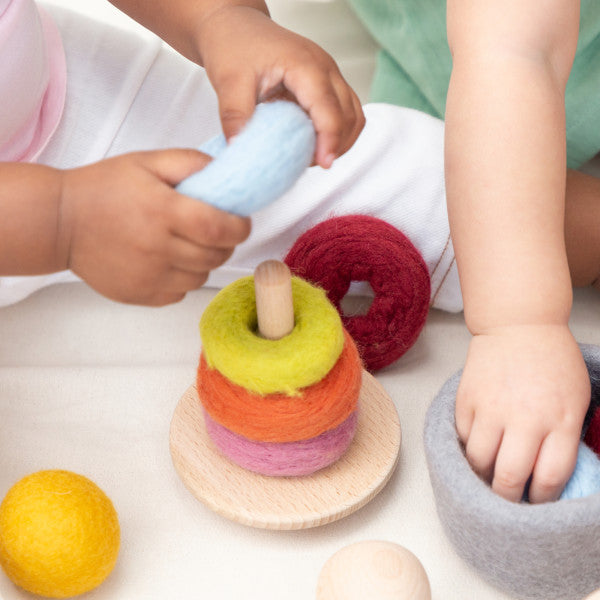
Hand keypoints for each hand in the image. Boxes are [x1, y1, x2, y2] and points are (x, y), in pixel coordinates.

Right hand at [58, 150, 249, 304]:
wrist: (60, 222)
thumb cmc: (103, 189)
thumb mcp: (147, 162)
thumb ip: (190, 163)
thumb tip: (226, 174)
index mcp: (163, 211)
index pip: (220, 228)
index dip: (240, 227)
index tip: (241, 222)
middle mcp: (158, 248)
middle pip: (216, 256)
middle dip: (226, 243)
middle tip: (214, 230)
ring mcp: (149, 276)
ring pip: (202, 277)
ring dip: (204, 262)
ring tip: (187, 244)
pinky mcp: (141, 295)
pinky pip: (180, 293)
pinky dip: (183, 279)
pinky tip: (168, 261)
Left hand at [196, 5, 363, 167]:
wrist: (234, 24)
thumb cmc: (234, 43)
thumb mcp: (228, 81)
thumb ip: (235, 116)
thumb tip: (238, 149)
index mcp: (305, 65)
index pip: (330, 109)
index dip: (330, 140)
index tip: (322, 164)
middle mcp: (324, 68)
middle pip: (350, 115)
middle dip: (336, 145)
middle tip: (308, 164)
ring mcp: (328, 75)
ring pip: (353, 115)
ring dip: (340, 141)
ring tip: (312, 157)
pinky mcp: (325, 83)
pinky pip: (344, 112)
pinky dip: (336, 132)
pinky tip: (313, 143)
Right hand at [455, 324, 589, 502]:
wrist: (518, 324)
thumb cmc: (552, 360)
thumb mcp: (576, 399)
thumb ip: (565, 437)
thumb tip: (545, 474)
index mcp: (559, 420)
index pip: (549, 478)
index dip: (541, 499)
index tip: (535, 501)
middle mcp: (524, 418)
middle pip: (508, 477)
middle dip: (507, 497)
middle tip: (507, 497)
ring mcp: (491, 408)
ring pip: (479, 462)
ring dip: (483, 474)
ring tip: (490, 471)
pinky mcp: (466, 399)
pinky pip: (463, 437)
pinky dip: (470, 445)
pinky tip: (480, 441)